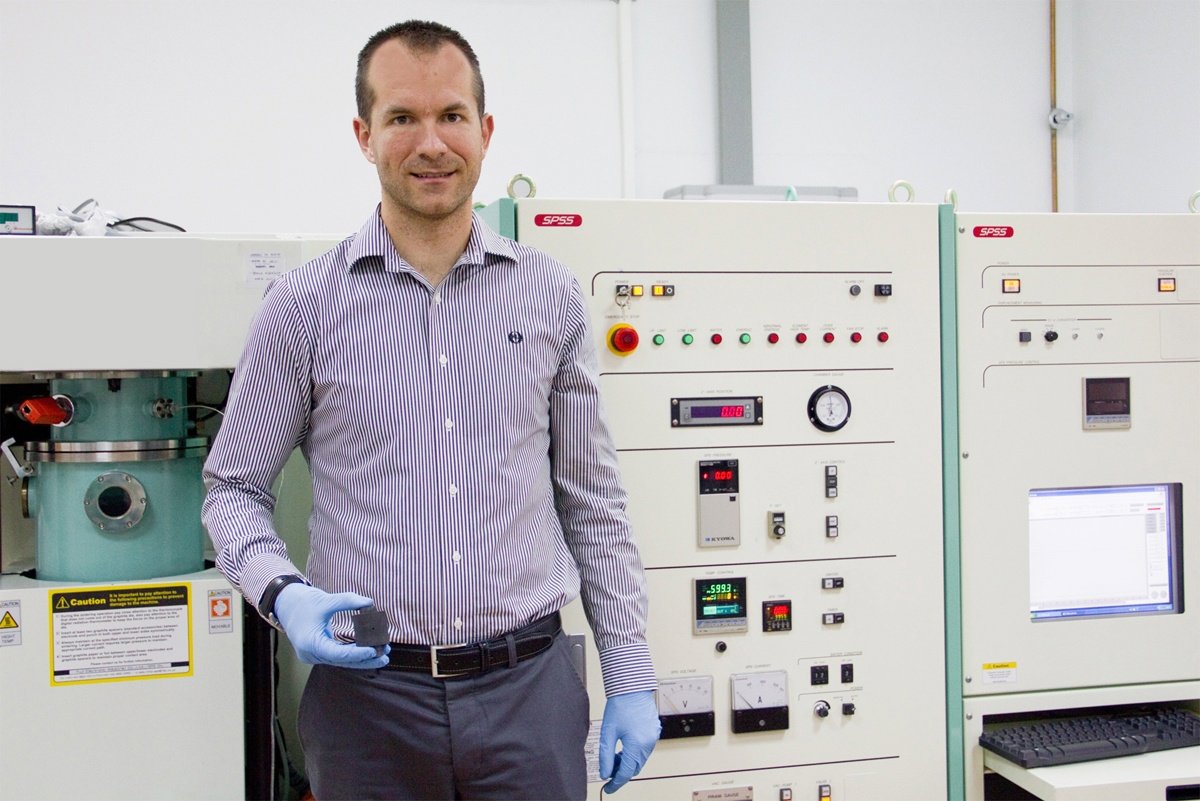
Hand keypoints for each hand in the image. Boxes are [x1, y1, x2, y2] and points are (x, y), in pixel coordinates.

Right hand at [273, 583, 389, 668]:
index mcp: (310, 643)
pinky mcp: (318, 653)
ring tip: (383, 654)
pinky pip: (338, 656)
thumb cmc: (304, 602)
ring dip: (361, 658)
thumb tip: (370, 603)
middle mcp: (311, 654)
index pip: (338, 654)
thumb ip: (348, 600)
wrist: (286, 605)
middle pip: (342, 661)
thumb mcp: (326, 599)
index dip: (357, 654)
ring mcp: (313, 656)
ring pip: (341, 661)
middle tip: (385, 655)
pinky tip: (369, 650)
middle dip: (364, 659)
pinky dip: (352, 654)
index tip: (374, 650)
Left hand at [599, 690, 660, 793]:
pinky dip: (633, 754)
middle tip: (607, 771)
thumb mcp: (608, 733)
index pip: (625, 773)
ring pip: (639, 760)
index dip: (615, 783)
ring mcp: (652, 737)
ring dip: (627, 763)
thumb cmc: (620, 705)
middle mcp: (648, 743)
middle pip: (634, 768)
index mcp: (637, 745)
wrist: (632, 687)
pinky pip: (644, 750)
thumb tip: (604, 773)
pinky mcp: (653, 732)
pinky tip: (622, 749)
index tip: (607, 788)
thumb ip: (605, 756)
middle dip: (620, 772)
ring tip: (613, 758)